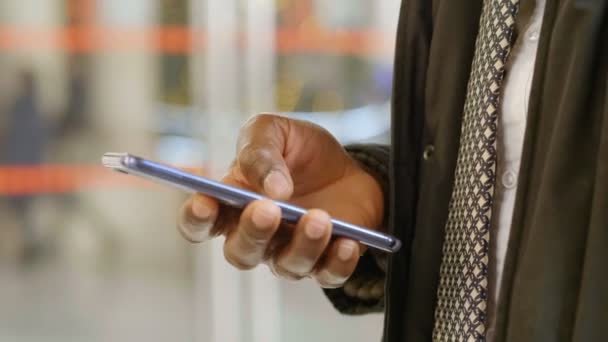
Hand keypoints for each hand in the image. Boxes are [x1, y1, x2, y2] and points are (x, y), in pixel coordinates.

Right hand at [177, 114, 383, 287]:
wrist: (347, 165)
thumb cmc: (300, 151)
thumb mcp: (275, 132)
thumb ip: (260, 151)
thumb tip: (272, 187)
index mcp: (232, 204)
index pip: (201, 223)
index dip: (197, 218)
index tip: (204, 202)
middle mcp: (257, 236)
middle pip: (241, 252)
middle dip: (252, 232)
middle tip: (268, 209)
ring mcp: (290, 252)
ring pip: (286, 265)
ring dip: (302, 244)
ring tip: (319, 218)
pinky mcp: (327, 262)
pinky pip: (328, 274)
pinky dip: (337, 262)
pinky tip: (346, 242)